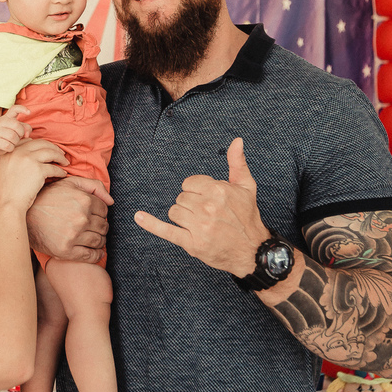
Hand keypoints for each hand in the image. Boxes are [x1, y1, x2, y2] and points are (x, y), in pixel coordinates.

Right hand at [0, 105, 30, 153]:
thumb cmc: (7, 135)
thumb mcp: (16, 129)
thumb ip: (25, 128)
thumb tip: (27, 135)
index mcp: (7, 117)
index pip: (14, 109)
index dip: (22, 109)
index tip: (29, 113)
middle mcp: (0, 122)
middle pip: (17, 125)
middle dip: (21, 133)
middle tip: (18, 136)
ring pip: (13, 137)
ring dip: (16, 142)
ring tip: (12, 142)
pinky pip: (9, 146)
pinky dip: (11, 148)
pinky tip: (8, 147)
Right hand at [0, 138, 67, 212]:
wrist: (6, 204)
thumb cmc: (5, 192)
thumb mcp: (2, 169)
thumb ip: (12, 159)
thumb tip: (28, 155)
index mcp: (9, 151)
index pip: (28, 141)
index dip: (40, 144)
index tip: (46, 149)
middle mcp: (18, 152)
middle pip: (41, 143)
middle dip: (53, 148)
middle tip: (61, 154)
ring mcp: (29, 159)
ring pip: (50, 152)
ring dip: (60, 157)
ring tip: (65, 162)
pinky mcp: (39, 170)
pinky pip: (54, 168)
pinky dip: (60, 171)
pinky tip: (63, 174)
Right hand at [27, 176, 111, 262]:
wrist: (24, 214)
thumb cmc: (48, 196)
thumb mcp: (70, 183)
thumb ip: (94, 186)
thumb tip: (111, 201)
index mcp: (84, 201)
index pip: (104, 211)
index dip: (100, 214)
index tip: (94, 217)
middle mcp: (81, 218)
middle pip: (103, 226)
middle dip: (101, 227)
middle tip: (95, 229)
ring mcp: (74, 236)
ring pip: (99, 241)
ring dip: (100, 241)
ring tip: (95, 240)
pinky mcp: (66, 251)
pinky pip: (90, 256)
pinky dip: (96, 255)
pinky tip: (95, 252)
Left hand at [133, 138, 269, 275]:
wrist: (252, 251)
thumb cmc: (247, 217)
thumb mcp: (247, 187)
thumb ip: (238, 162)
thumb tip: (236, 141)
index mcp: (218, 190)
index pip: (189, 183)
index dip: (196, 191)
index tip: (207, 199)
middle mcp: (207, 207)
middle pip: (181, 198)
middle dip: (191, 205)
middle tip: (207, 214)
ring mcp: (198, 226)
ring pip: (174, 212)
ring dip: (182, 217)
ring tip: (199, 224)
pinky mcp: (192, 243)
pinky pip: (166, 231)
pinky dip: (151, 224)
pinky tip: (138, 217)